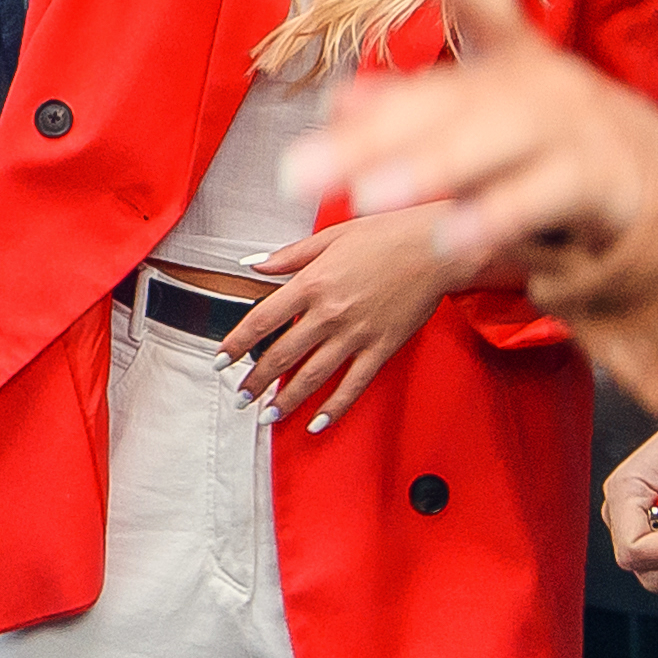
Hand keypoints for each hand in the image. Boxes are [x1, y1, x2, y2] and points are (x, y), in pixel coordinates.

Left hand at [222, 201, 472, 427]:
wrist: (436, 246)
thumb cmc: (386, 234)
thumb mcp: (330, 236)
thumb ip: (288, 255)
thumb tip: (252, 264)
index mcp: (312, 282)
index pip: (261, 320)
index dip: (237, 343)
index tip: (221, 360)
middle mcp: (330, 313)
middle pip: (282, 355)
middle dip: (256, 381)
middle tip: (240, 397)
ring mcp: (356, 334)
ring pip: (312, 377)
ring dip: (286, 400)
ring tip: (267, 416)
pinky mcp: (382, 348)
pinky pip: (353, 385)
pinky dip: (334, 408)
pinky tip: (317, 423)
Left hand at [289, 0, 657, 269]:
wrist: (657, 185)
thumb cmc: (552, 141)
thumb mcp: (491, 116)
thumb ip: (416, 111)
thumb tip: (337, 104)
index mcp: (516, 62)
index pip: (491, 17)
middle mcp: (544, 87)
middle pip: (454, 103)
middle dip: (376, 134)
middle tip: (303, 166)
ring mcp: (575, 131)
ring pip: (494, 144)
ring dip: (431, 167)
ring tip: (368, 193)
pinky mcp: (600, 182)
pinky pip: (542, 198)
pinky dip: (497, 216)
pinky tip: (450, 234)